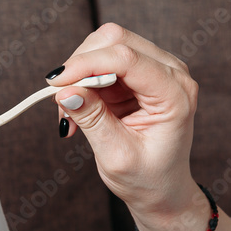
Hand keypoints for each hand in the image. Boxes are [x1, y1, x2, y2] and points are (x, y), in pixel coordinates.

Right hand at [52, 23, 200, 219]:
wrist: (161, 190)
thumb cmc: (146, 178)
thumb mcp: (116, 155)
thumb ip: (92, 119)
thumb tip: (65, 91)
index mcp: (175, 95)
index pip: (126, 58)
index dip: (87, 64)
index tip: (55, 83)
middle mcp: (172, 73)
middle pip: (116, 40)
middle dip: (81, 65)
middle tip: (62, 101)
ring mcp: (157, 69)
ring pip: (106, 44)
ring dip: (80, 72)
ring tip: (72, 112)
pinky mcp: (141, 73)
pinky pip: (103, 59)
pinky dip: (84, 79)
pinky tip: (80, 108)